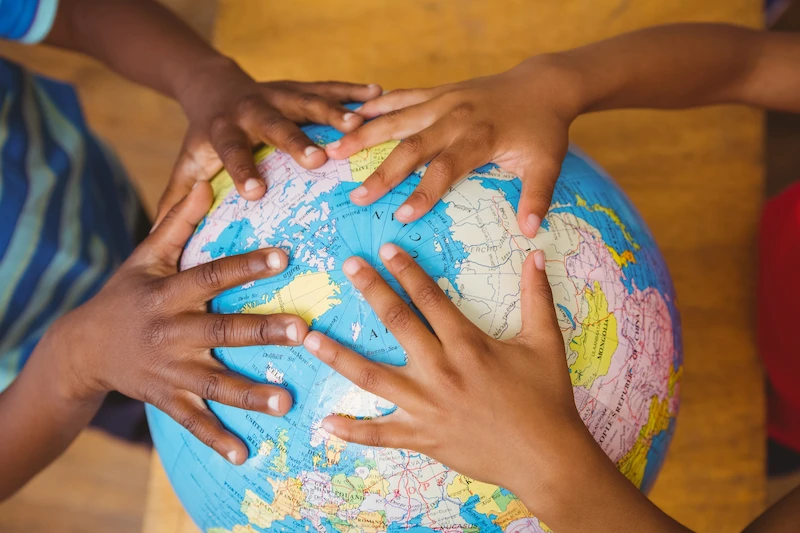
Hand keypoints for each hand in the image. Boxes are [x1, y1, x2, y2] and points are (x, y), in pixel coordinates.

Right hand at [55, 182, 307, 463]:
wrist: (83, 347)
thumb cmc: (125, 294)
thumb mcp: (145, 256)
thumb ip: (178, 222)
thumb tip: (205, 181)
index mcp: (168, 293)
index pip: (212, 276)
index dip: (246, 266)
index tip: (284, 255)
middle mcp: (171, 332)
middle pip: (222, 331)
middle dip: (262, 331)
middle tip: (302, 330)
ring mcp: (170, 370)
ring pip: (214, 382)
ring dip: (249, 393)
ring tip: (285, 401)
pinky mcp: (167, 399)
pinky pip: (193, 421)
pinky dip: (216, 438)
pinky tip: (244, 454)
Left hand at [156, 58, 381, 222]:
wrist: (212, 85)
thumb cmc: (204, 139)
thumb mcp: (187, 165)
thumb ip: (177, 201)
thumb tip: (155, 241)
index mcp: (223, 131)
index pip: (231, 152)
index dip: (242, 170)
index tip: (256, 192)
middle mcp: (251, 109)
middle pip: (274, 123)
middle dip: (296, 140)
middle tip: (319, 158)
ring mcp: (277, 94)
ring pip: (306, 101)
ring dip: (334, 111)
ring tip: (361, 124)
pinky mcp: (298, 87)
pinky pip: (328, 87)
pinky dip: (352, 91)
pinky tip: (378, 95)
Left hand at [302, 244, 588, 498]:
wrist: (546, 457)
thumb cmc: (547, 399)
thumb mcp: (546, 343)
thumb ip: (537, 296)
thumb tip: (535, 254)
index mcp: (468, 344)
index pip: (429, 297)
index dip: (406, 270)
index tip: (385, 248)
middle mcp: (441, 370)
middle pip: (397, 323)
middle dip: (371, 290)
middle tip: (348, 265)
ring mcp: (427, 406)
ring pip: (373, 376)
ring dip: (339, 356)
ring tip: (308, 338)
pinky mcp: (423, 437)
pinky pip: (381, 434)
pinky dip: (352, 431)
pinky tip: (325, 423)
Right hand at [325, 56, 581, 236]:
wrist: (542, 84)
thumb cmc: (543, 130)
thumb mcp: (547, 163)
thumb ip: (536, 197)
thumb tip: (529, 232)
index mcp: (480, 137)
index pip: (446, 168)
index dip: (423, 192)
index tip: (402, 216)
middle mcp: (456, 116)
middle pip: (413, 145)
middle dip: (383, 172)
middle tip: (357, 195)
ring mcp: (444, 100)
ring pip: (398, 117)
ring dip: (365, 134)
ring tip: (333, 149)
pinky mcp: (438, 92)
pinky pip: (402, 96)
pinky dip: (376, 105)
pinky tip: (352, 116)